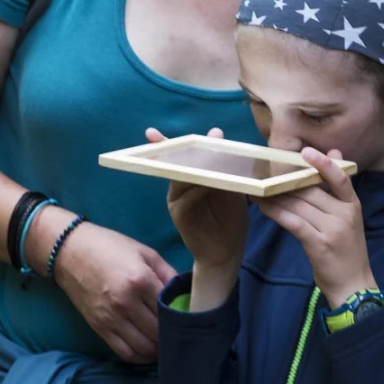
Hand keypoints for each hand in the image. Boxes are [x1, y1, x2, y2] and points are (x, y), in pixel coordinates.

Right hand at [52, 221, 176, 363]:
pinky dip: (141, 356)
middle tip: (179, 331)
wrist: (69, 251)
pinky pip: (125, 353)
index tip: (189, 317)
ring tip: (165, 341)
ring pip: (144, 348)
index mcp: (140, 280)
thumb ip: (168, 274)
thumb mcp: (145, 252)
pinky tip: (148, 350)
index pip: (170, 310)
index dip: (182, 317)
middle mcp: (126, 303)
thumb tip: (186, 295)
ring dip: (158, 349)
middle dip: (172, 334)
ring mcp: (111, 318)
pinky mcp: (99, 328)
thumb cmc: (110, 247)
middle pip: (159, 332)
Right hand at [146, 127, 247, 310]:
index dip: (166, 143)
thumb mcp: (231, 185)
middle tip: (157, 137)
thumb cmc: (230, 218)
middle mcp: (180, 186)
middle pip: (174, 163)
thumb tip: (215, 131)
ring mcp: (177, 199)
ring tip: (196, 152)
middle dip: (169, 150)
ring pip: (179, 176)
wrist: (227, 251)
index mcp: (191, 176)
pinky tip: (204, 180)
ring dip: (188, 164)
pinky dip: (194, 186)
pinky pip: (185, 195)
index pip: (180, 155)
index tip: (152, 133)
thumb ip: (223, 162)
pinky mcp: (179, 213)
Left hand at [253, 148, 375, 307]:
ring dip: (276, 196)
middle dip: (286, 183)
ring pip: (299, 205)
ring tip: (258, 188)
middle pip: (311, 191)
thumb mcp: (348, 218)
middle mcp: (344, 214)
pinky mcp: (318, 244)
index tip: (306, 151)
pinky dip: (277, 213)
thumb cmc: (347, 250)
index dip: (324, 163)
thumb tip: (335, 153)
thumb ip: (338, 189)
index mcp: (353, 205)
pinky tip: (264, 207)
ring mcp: (332, 229)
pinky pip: (293, 222)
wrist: (353, 286)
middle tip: (265, 174)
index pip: (341, 178)